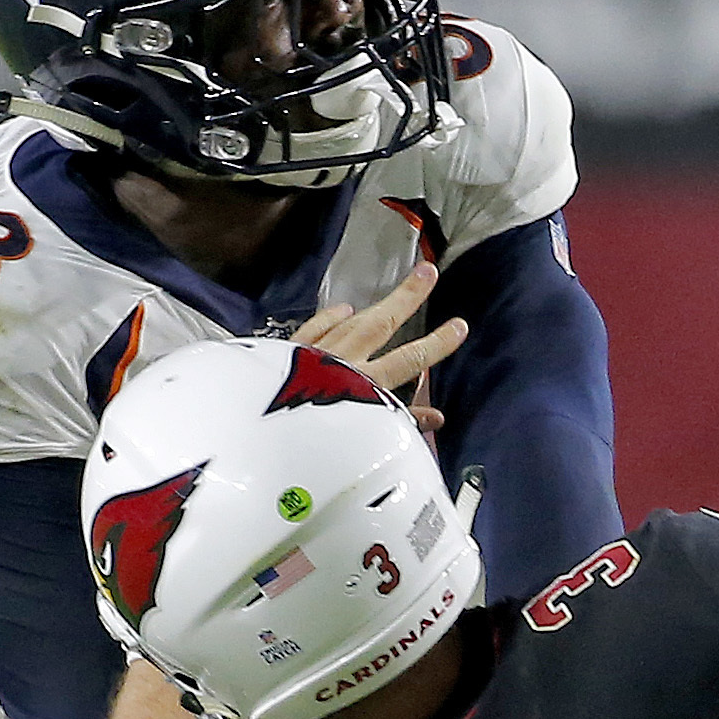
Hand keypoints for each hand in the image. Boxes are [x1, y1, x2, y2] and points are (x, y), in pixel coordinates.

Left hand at [290, 260, 468, 431]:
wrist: (259, 435)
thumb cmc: (310, 446)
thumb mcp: (364, 441)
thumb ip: (400, 424)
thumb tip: (434, 418)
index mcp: (363, 386)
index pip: (410, 360)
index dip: (437, 344)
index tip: (459, 326)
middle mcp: (342, 364)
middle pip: (381, 324)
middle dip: (407, 298)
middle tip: (429, 272)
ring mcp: (314, 355)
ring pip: (351, 323)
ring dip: (375, 306)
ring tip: (398, 289)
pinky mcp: (287, 355)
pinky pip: (314, 331)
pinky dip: (329, 319)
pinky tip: (343, 310)